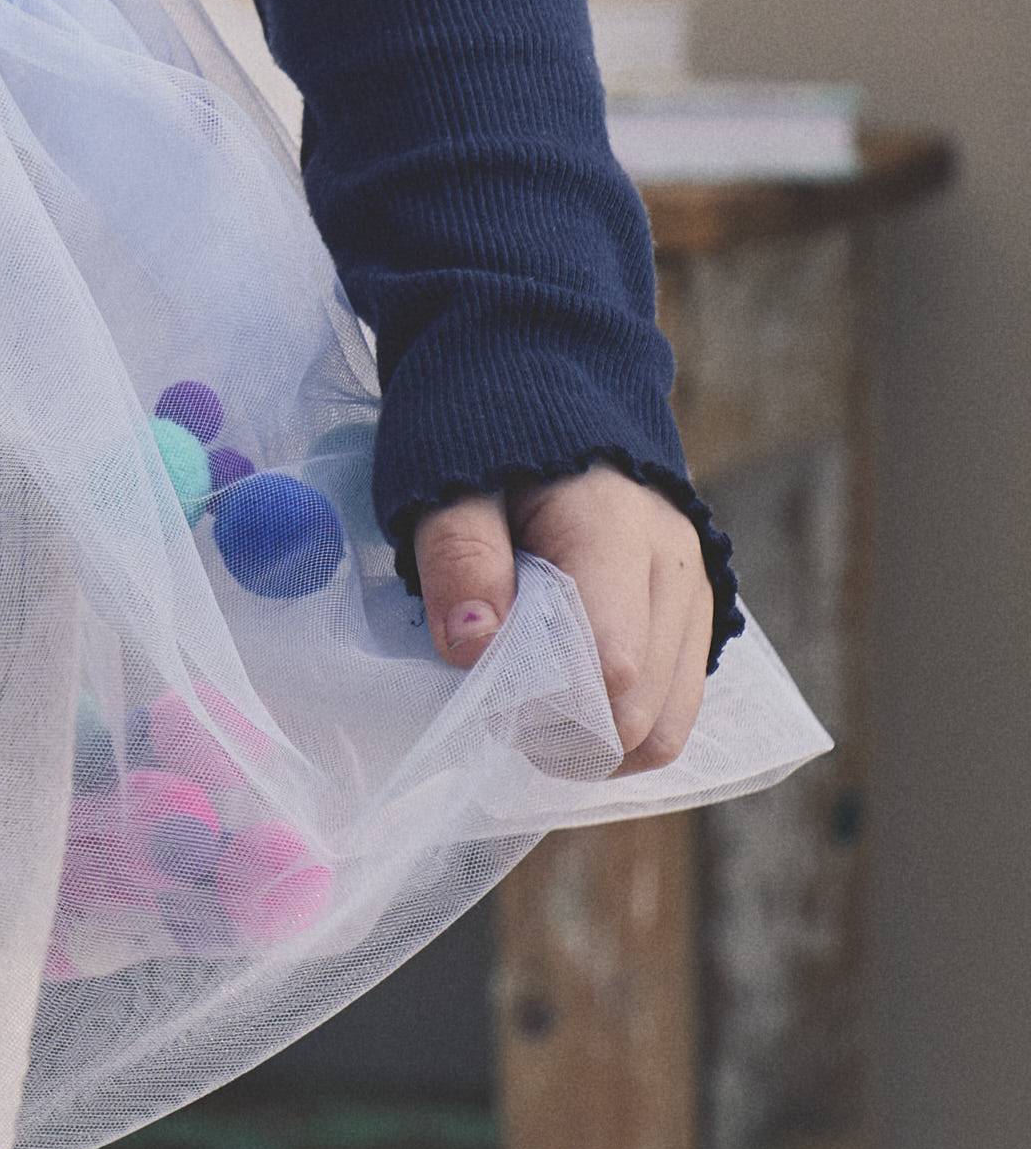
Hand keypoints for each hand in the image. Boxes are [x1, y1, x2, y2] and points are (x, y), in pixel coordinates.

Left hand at [414, 465, 710, 775]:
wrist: (552, 402)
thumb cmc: (494, 453)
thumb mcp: (454, 489)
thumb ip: (461, 558)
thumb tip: (473, 643)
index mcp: (616, 530)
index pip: (611, 663)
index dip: (546, 705)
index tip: (489, 698)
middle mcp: (674, 569)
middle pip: (639, 712)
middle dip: (565, 736)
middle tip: (504, 715)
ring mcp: (695, 597)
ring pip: (667, 727)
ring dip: (596, 747)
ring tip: (536, 721)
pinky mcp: (695, 621)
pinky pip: (675, 712)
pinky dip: (623, 734)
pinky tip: (572, 714)